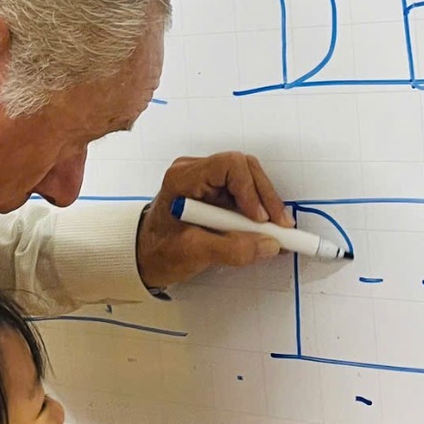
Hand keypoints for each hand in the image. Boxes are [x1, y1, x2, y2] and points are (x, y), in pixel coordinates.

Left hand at [137, 153, 288, 289]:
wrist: (145, 258)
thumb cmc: (158, 251)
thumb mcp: (192, 253)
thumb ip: (231, 250)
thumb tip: (268, 245)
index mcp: (183, 178)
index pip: (229, 166)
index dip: (250, 189)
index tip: (259, 219)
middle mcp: (196, 173)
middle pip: (245, 170)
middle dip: (265, 198)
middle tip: (279, 228)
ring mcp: (208, 182)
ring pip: (250, 181)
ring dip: (266, 206)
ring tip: (276, 233)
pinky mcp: (217, 195)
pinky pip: (247, 195)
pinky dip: (260, 213)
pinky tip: (267, 233)